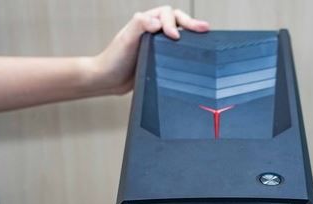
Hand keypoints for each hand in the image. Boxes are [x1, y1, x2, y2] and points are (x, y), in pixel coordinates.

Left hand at [90, 6, 209, 94]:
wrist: (108, 81)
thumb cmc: (113, 61)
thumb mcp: (126, 39)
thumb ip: (140, 25)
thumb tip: (157, 20)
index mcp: (146, 23)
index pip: (167, 14)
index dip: (174, 23)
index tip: (174, 37)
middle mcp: (153, 32)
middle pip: (177, 21)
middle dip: (191, 23)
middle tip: (204, 29)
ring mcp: (157, 46)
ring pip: (179, 35)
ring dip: (191, 34)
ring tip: (204, 37)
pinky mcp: (160, 61)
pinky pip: (176, 53)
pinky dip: (186, 51)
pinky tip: (194, 57)